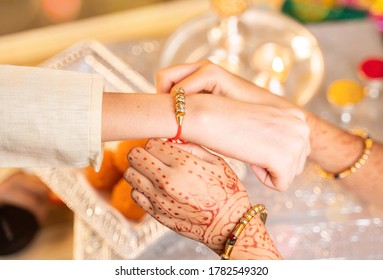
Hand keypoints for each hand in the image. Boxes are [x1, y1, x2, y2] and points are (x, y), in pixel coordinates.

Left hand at [124, 138, 250, 252]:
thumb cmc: (226, 191)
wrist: (228, 225)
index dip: (157, 143)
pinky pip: (135, 194)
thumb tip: (172, 140)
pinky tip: (155, 188)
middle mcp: (167, 180)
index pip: (151, 143)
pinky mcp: (156, 213)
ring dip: (139, 170)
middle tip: (154, 156)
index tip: (164, 147)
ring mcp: (159, 199)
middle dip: (143, 152)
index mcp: (183, 164)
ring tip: (153, 172)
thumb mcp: (217, 162)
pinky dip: (141, 188)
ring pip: (130, 174)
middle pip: (135, 156)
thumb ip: (192, 146)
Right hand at [156, 60, 310, 190]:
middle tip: (250, 145)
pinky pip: (280, 185)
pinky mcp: (285, 160)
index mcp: (298, 117)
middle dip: (271, 162)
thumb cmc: (229, 120)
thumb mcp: (263, 124)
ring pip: (288, 176)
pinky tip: (251, 159)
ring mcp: (296, 144)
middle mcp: (303, 128)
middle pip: (295, 166)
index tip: (253, 138)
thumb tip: (280, 148)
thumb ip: (278, 133)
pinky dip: (263, 179)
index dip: (270, 151)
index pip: (296, 151)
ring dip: (266, 169)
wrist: (210, 116)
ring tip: (250, 149)